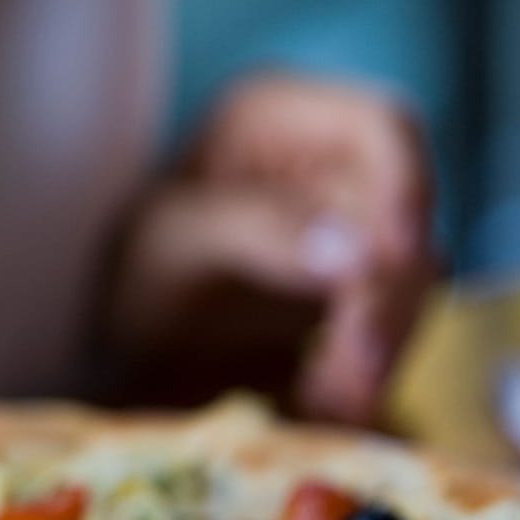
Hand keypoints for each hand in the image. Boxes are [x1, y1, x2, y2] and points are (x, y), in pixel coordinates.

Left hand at [105, 72, 434, 424]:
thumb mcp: (171, 237)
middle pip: (403, 219)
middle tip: (355, 375)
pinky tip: (329, 403)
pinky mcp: (355, 285)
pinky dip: (366, 367)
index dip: (407, 188)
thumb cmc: (128, 259)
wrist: (111, 326)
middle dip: (386, 300)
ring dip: (380, 345)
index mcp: (278, 117)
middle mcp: (328, 159)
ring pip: (407, 278)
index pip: (382, 129)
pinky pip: (387, 322)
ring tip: (331, 403)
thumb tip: (358, 253)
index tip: (396, 261)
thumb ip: (256, 229)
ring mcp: (349, 223)